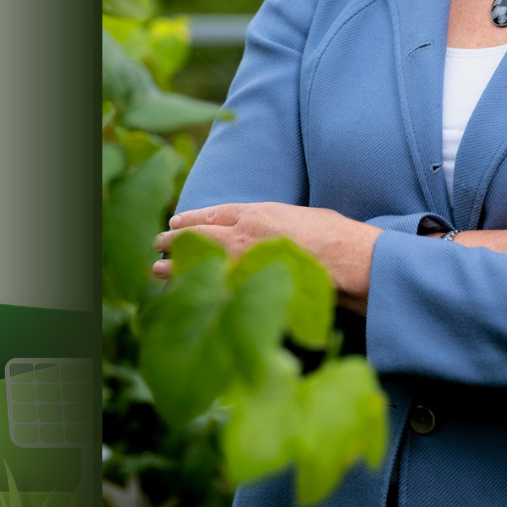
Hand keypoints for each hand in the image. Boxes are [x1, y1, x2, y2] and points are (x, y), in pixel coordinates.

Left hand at [152, 202, 381, 313]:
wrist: (349, 261)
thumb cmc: (337, 239)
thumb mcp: (305, 219)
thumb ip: (281, 224)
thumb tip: (274, 233)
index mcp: (260, 213)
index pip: (216, 213)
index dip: (194, 218)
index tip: (177, 221)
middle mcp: (244, 233)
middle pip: (199, 234)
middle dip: (176, 239)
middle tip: (158, 243)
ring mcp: (243, 261)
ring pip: (198, 261)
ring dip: (175, 265)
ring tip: (157, 270)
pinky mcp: (247, 286)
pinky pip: (212, 288)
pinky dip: (194, 290)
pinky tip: (180, 293)